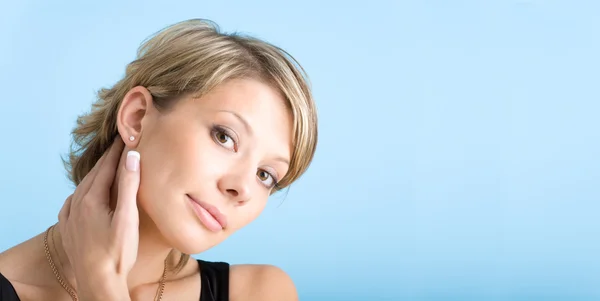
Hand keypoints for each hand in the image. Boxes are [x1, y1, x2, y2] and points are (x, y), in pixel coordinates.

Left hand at [57, 138, 140, 299]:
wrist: (97, 282)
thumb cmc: (116, 253)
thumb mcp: (127, 218)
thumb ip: (128, 186)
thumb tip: (131, 157)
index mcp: (90, 199)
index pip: (107, 166)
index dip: (118, 151)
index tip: (127, 136)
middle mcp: (76, 205)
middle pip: (94, 174)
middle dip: (107, 159)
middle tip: (119, 145)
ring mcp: (69, 217)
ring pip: (83, 187)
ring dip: (96, 174)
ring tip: (107, 166)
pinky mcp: (68, 229)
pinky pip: (73, 202)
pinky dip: (84, 192)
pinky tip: (85, 195)